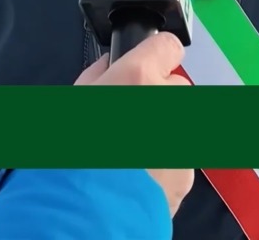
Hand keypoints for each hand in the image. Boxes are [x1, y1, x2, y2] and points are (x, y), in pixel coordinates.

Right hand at [73, 32, 194, 216]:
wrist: (86, 213)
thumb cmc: (71, 154)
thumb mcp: (73, 102)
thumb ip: (99, 77)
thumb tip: (111, 68)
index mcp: (139, 78)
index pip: (167, 45)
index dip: (156, 55)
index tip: (147, 66)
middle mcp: (169, 103)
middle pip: (175, 88)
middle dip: (157, 99)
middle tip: (127, 120)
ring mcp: (183, 138)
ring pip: (179, 124)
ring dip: (161, 132)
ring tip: (128, 154)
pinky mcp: (188, 172)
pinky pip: (179, 157)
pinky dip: (164, 162)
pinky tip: (137, 176)